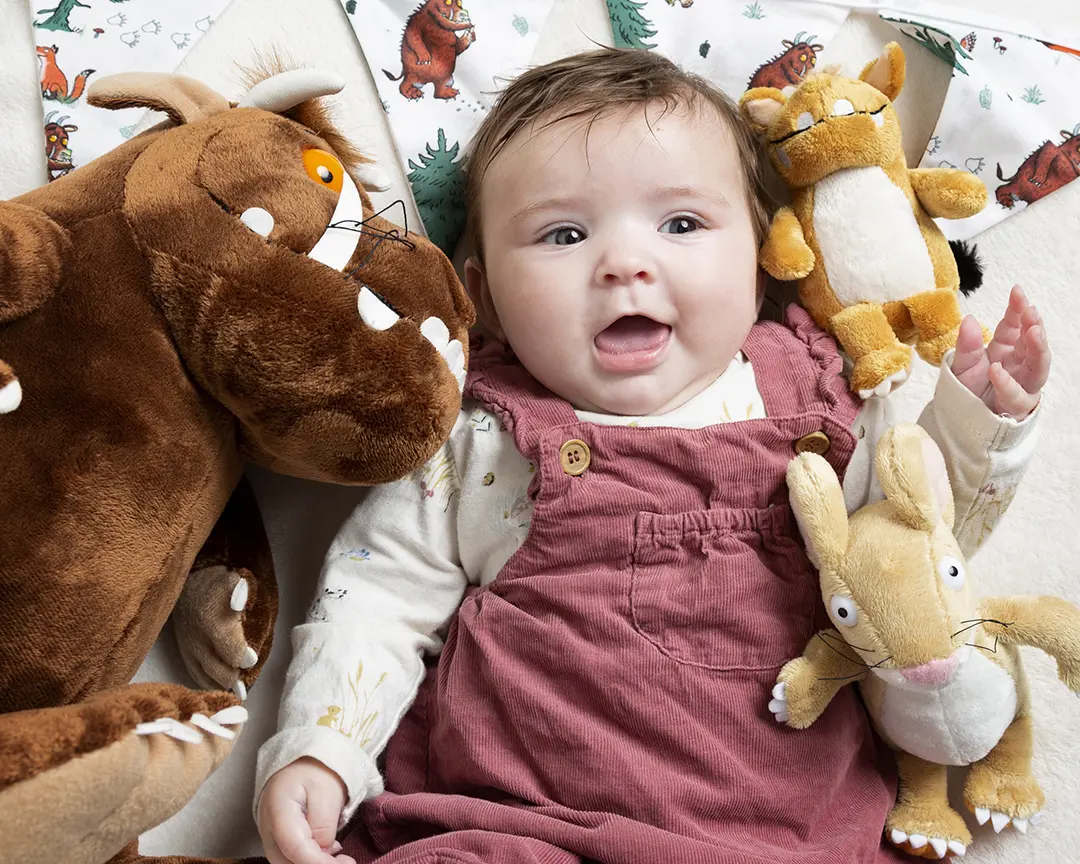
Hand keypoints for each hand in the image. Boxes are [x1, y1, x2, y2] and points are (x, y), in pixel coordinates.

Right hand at [258, 757, 354, 863]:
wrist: (304, 756)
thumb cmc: (316, 768)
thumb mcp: (327, 792)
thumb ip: (324, 826)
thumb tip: (323, 853)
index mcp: (278, 810)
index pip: (295, 848)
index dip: (319, 862)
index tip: (345, 863)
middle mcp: (266, 826)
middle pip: (285, 861)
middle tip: (346, 861)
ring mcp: (268, 832)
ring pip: (284, 861)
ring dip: (311, 863)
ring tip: (339, 858)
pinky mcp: (276, 835)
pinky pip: (287, 855)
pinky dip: (306, 859)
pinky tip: (327, 852)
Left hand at [951, 285, 1049, 419]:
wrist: (961, 420)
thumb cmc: (967, 390)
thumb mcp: (961, 364)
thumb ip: (966, 345)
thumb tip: (968, 318)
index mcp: (1004, 349)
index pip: (1013, 326)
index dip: (1017, 309)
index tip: (1017, 291)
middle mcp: (1017, 364)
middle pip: (1031, 343)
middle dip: (1034, 326)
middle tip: (1031, 312)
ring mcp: (1022, 384)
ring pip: (1038, 366)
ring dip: (1038, 349)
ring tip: (1033, 332)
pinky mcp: (1018, 405)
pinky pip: (1018, 394)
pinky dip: (1007, 383)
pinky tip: (997, 371)